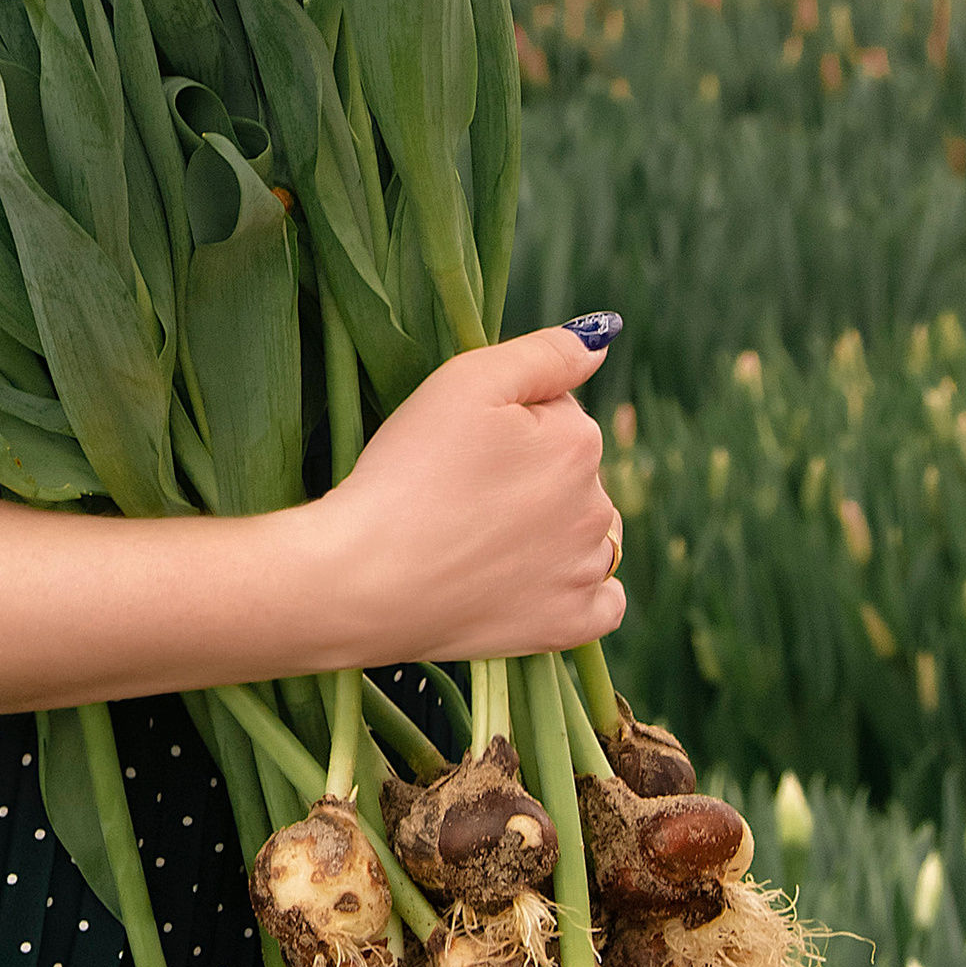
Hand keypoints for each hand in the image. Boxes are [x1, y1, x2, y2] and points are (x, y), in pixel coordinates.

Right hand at [308, 323, 624, 664]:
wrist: (362, 580)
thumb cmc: (407, 474)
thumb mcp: (464, 383)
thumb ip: (543, 353)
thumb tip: (602, 338)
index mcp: (580, 443)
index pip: (559, 414)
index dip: (506, 423)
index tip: (459, 445)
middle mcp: (598, 508)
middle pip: (572, 474)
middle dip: (530, 474)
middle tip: (458, 492)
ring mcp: (584, 574)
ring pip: (586, 533)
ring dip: (552, 529)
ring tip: (481, 536)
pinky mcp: (565, 628)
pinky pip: (603, 603)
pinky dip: (578, 589)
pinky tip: (535, 580)